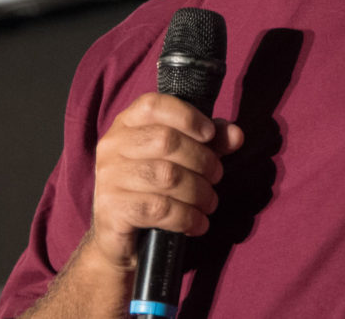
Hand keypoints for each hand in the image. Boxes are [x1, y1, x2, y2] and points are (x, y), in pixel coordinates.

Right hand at [86, 92, 243, 267]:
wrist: (122, 238)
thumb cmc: (154, 189)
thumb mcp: (183, 159)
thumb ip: (210, 142)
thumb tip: (236, 135)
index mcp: (126, 125)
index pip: (153, 105)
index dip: (187, 116)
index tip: (209, 134)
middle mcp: (112, 147)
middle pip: (166, 140)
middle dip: (202, 160)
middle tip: (216, 176)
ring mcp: (109, 178)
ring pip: (167, 176)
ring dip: (199, 191)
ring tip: (209, 202)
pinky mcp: (113, 210)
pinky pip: (159, 208)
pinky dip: (187, 217)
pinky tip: (198, 223)